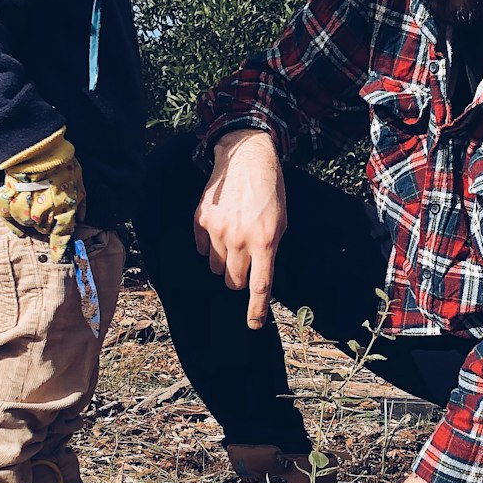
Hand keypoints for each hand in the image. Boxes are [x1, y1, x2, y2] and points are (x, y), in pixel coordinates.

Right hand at [0, 127, 84, 260]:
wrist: (40, 149)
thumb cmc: (63, 165)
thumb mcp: (79, 184)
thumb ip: (79, 204)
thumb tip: (80, 217)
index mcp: (62, 211)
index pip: (61, 236)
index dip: (59, 248)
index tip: (58, 257)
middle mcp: (42, 214)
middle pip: (43, 230)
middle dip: (47, 224)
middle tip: (48, 211)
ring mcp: (23, 207)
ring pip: (26, 224)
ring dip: (31, 219)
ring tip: (34, 207)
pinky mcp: (8, 199)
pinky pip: (6, 217)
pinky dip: (11, 221)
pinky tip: (16, 225)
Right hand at [194, 129, 285, 328]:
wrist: (245, 157)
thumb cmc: (269, 191)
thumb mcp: (280, 221)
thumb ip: (270, 250)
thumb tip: (259, 276)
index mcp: (265, 240)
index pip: (260, 284)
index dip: (256, 308)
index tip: (254, 325)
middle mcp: (240, 238)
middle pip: (233, 280)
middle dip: (238, 278)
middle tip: (244, 262)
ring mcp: (217, 230)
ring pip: (216, 268)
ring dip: (224, 262)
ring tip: (233, 238)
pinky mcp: (201, 221)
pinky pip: (202, 250)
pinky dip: (210, 246)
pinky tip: (220, 227)